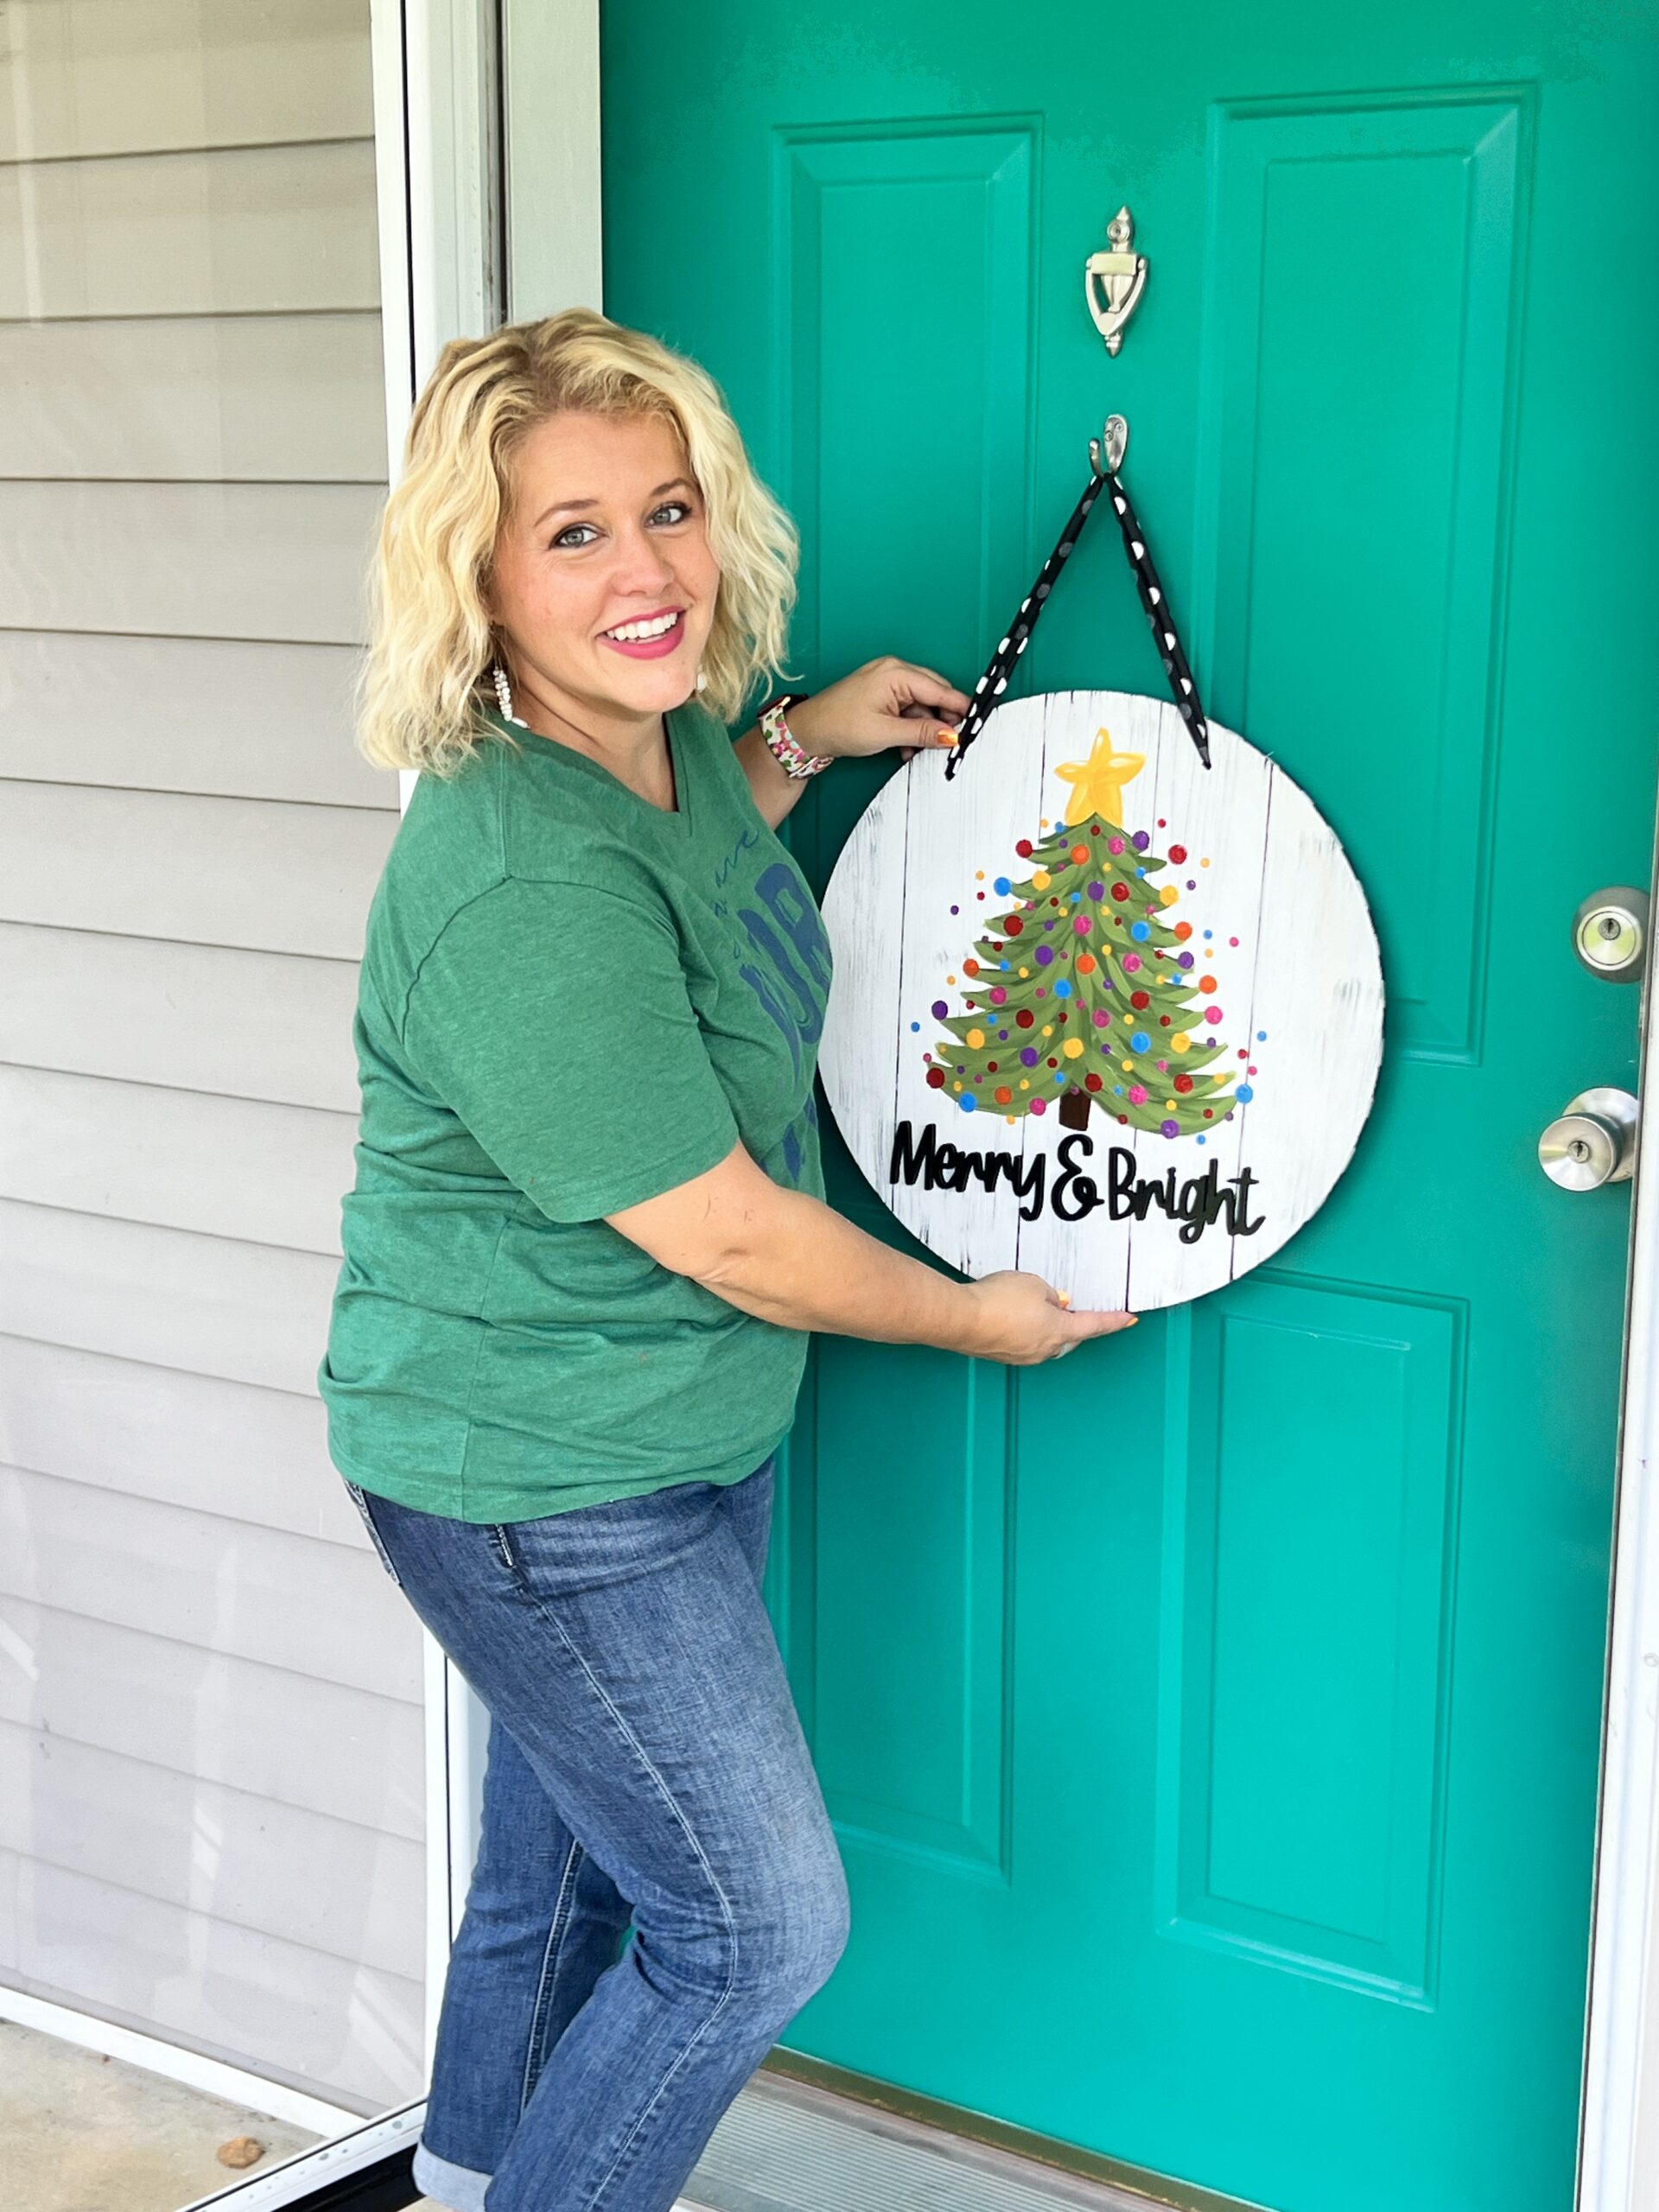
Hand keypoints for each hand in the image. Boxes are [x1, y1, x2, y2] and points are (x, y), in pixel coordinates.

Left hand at [787, 656, 970, 764]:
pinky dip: (910, 727)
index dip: (959, 709)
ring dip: (923, 729)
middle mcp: (894, 672)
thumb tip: (950, 736)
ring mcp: (887, 682)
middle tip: (948, 743)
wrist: (808, 731)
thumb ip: (922, 733)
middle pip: (933, 694)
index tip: (973, 726)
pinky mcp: (882, 695)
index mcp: (896, 673)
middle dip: (941, 721)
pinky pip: (907, 709)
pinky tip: (906, 745)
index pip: (939, 689)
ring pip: (921, 705)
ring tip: (917, 749)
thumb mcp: (885, 732)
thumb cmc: (838, 724)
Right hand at [958, 1270, 1137, 1365]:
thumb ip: (1051, 1294)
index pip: (1095, 1325)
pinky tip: (1010, 1313)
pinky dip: (1024, 1328)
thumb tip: (1052, 1303)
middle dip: (1073, 1321)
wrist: (961, 1318)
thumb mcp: (1034, 1284)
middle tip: (1070, 1305)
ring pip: (1046, 1340)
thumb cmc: (996, 1302)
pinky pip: (1023, 1341)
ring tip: (1029, 1303)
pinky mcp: (1003, 1354)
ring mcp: (1023, 1355)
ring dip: (1045, 1324)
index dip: (1115, 1320)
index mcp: (1059, 1331)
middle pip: (1071, 1336)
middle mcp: (1045, 1350)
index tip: (1129, 1319)